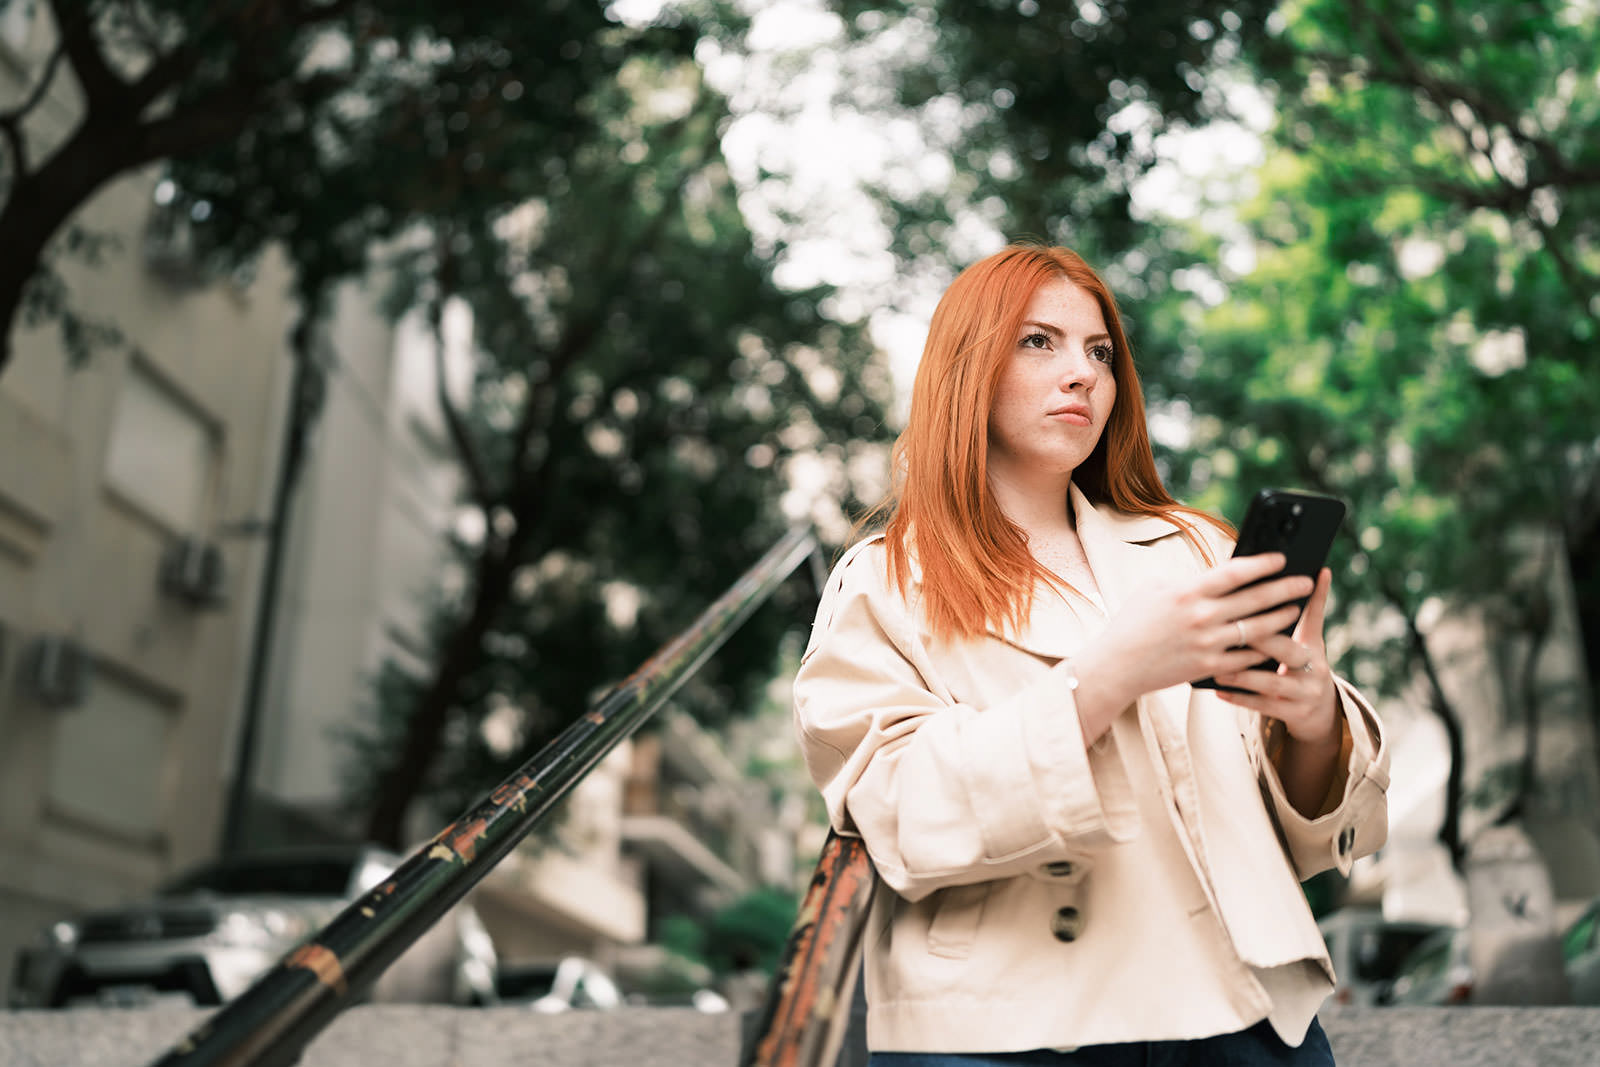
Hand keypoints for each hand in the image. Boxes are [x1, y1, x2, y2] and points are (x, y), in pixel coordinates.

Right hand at [1072, 552, 1313, 717]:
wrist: (1116, 665)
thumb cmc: (1132, 623)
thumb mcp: (1153, 590)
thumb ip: (1187, 583)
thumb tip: (1216, 577)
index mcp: (1187, 592)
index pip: (1235, 572)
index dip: (1262, 563)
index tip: (1282, 558)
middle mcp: (1201, 617)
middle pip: (1255, 599)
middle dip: (1286, 588)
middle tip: (1305, 581)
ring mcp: (1207, 644)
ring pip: (1258, 629)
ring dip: (1282, 617)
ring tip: (1296, 609)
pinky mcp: (1209, 667)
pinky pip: (1247, 657)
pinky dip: (1264, 649)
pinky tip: (1276, 641)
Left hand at [1212, 566, 1340, 743]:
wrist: (1319, 714)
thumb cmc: (1300, 667)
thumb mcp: (1306, 642)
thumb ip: (1297, 613)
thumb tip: (1313, 572)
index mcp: (1313, 645)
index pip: (1312, 617)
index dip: (1310, 598)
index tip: (1298, 581)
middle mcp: (1315, 668)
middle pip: (1289, 651)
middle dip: (1263, 640)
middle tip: (1235, 629)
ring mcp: (1307, 693)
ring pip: (1273, 683)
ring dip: (1243, 675)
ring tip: (1218, 668)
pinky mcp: (1296, 715)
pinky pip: (1264, 707)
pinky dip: (1240, 699)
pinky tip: (1219, 691)